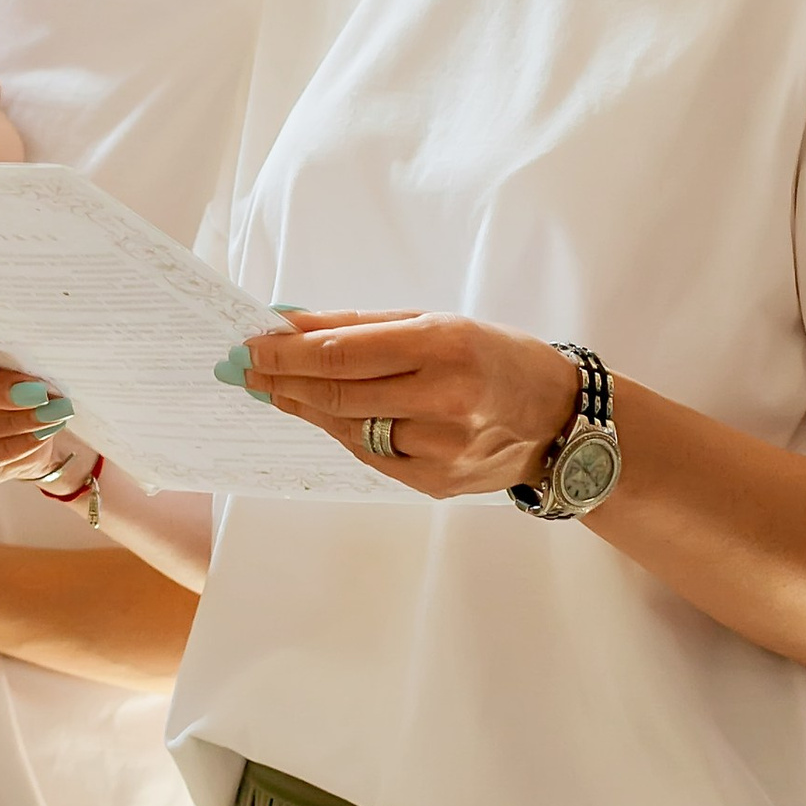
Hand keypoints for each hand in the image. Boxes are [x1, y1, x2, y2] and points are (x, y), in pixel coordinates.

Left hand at [235, 313, 580, 499]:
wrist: (560, 420)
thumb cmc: (496, 358)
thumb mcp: (436, 322)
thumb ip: (361, 325)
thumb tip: (290, 322)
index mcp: (445, 347)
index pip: (344, 353)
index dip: (288, 352)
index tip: (251, 345)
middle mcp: (444, 400)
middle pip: (338, 394)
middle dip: (283, 380)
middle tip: (245, 368)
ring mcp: (440, 449)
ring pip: (348, 429)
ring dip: (305, 407)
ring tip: (274, 389)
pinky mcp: (436, 483)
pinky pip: (370, 456)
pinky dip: (342, 432)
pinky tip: (322, 414)